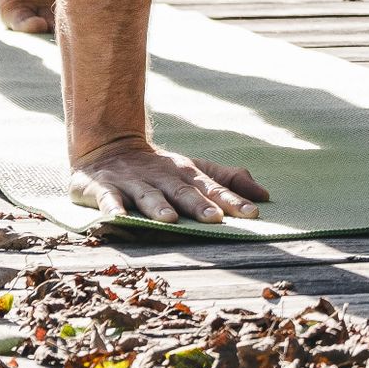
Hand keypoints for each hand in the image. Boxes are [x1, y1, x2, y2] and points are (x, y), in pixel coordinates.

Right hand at [71, 139, 268, 223]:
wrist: (108, 147)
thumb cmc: (160, 169)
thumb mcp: (194, 171)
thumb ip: (228, 182)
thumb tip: (265, 196)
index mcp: (186, 173)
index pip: (213, 188)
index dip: (233, 200)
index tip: (252, 214)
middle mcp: (162, 176)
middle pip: (183, 191)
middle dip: (199, 205)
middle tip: (216, 219)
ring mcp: (133, 181)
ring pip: (148, 195)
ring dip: (159, 207)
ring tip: (170, 220)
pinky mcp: (104, 187)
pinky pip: (108, 198)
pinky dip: (112, 208)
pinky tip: (118, 218)